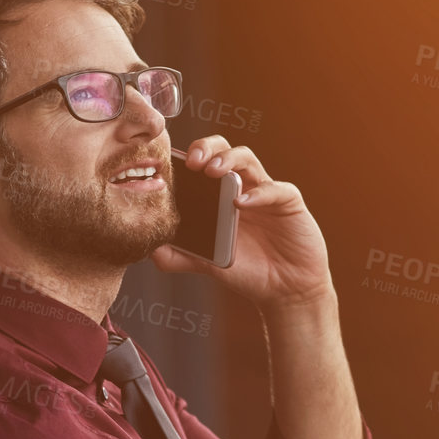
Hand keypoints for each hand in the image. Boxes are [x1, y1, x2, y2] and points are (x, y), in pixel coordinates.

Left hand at [148, 136, 333, 310]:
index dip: (186, 156)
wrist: (285, 291)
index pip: (202, 162)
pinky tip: (242, 202)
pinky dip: (258, 193)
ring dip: (229, 160)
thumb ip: (180, 256)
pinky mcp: (288, 202)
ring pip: (247, 159)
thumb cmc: (249, 272)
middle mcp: (242, 187)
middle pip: (223, 150)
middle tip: (193, 161)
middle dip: (207, 147)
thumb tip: (150, 250)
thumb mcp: (209, 265)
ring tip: (213, 172)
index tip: (170, 164)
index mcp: (220, 196)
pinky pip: (275, 189)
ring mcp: (265, 192)